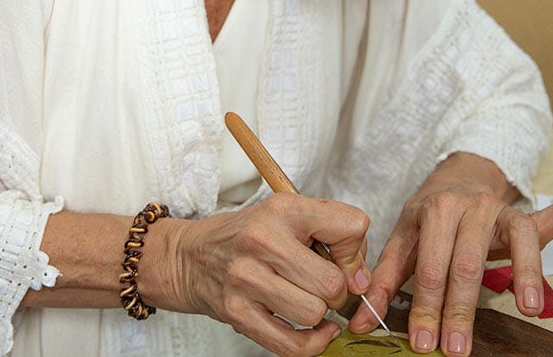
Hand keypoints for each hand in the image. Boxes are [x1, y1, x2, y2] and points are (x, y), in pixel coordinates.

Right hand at [149, 193, 370, 356]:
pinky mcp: (237, 313)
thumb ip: (336, 237)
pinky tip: (313, 329)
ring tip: (308, 300)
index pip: (351, 226)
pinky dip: (312, 343)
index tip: (340, 256)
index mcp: (283, 210)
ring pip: (313, 313)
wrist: (191, 256)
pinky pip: (292, 345)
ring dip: (319, 314)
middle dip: (337, 290)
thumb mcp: (291, 216)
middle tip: (323, 284)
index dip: (355, 249)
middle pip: (332, 282)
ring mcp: (246, 279)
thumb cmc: (249, 235)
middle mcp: (262, 240)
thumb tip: (361, 281)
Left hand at [347, 152, 552, 355]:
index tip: (423, 344)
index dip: (426, 308)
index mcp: (432, 212)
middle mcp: (469, 208)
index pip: (430, 268)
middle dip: (461, 311)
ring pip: (517, 245)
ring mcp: (502, 210)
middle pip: (468, 264)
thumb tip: (362, 318)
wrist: (455, 176)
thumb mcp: (402, 238)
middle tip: (455, 350)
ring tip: (526, 308)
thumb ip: (385, 276)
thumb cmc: (428, 214)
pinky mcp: (527, 214)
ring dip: (524, 278)